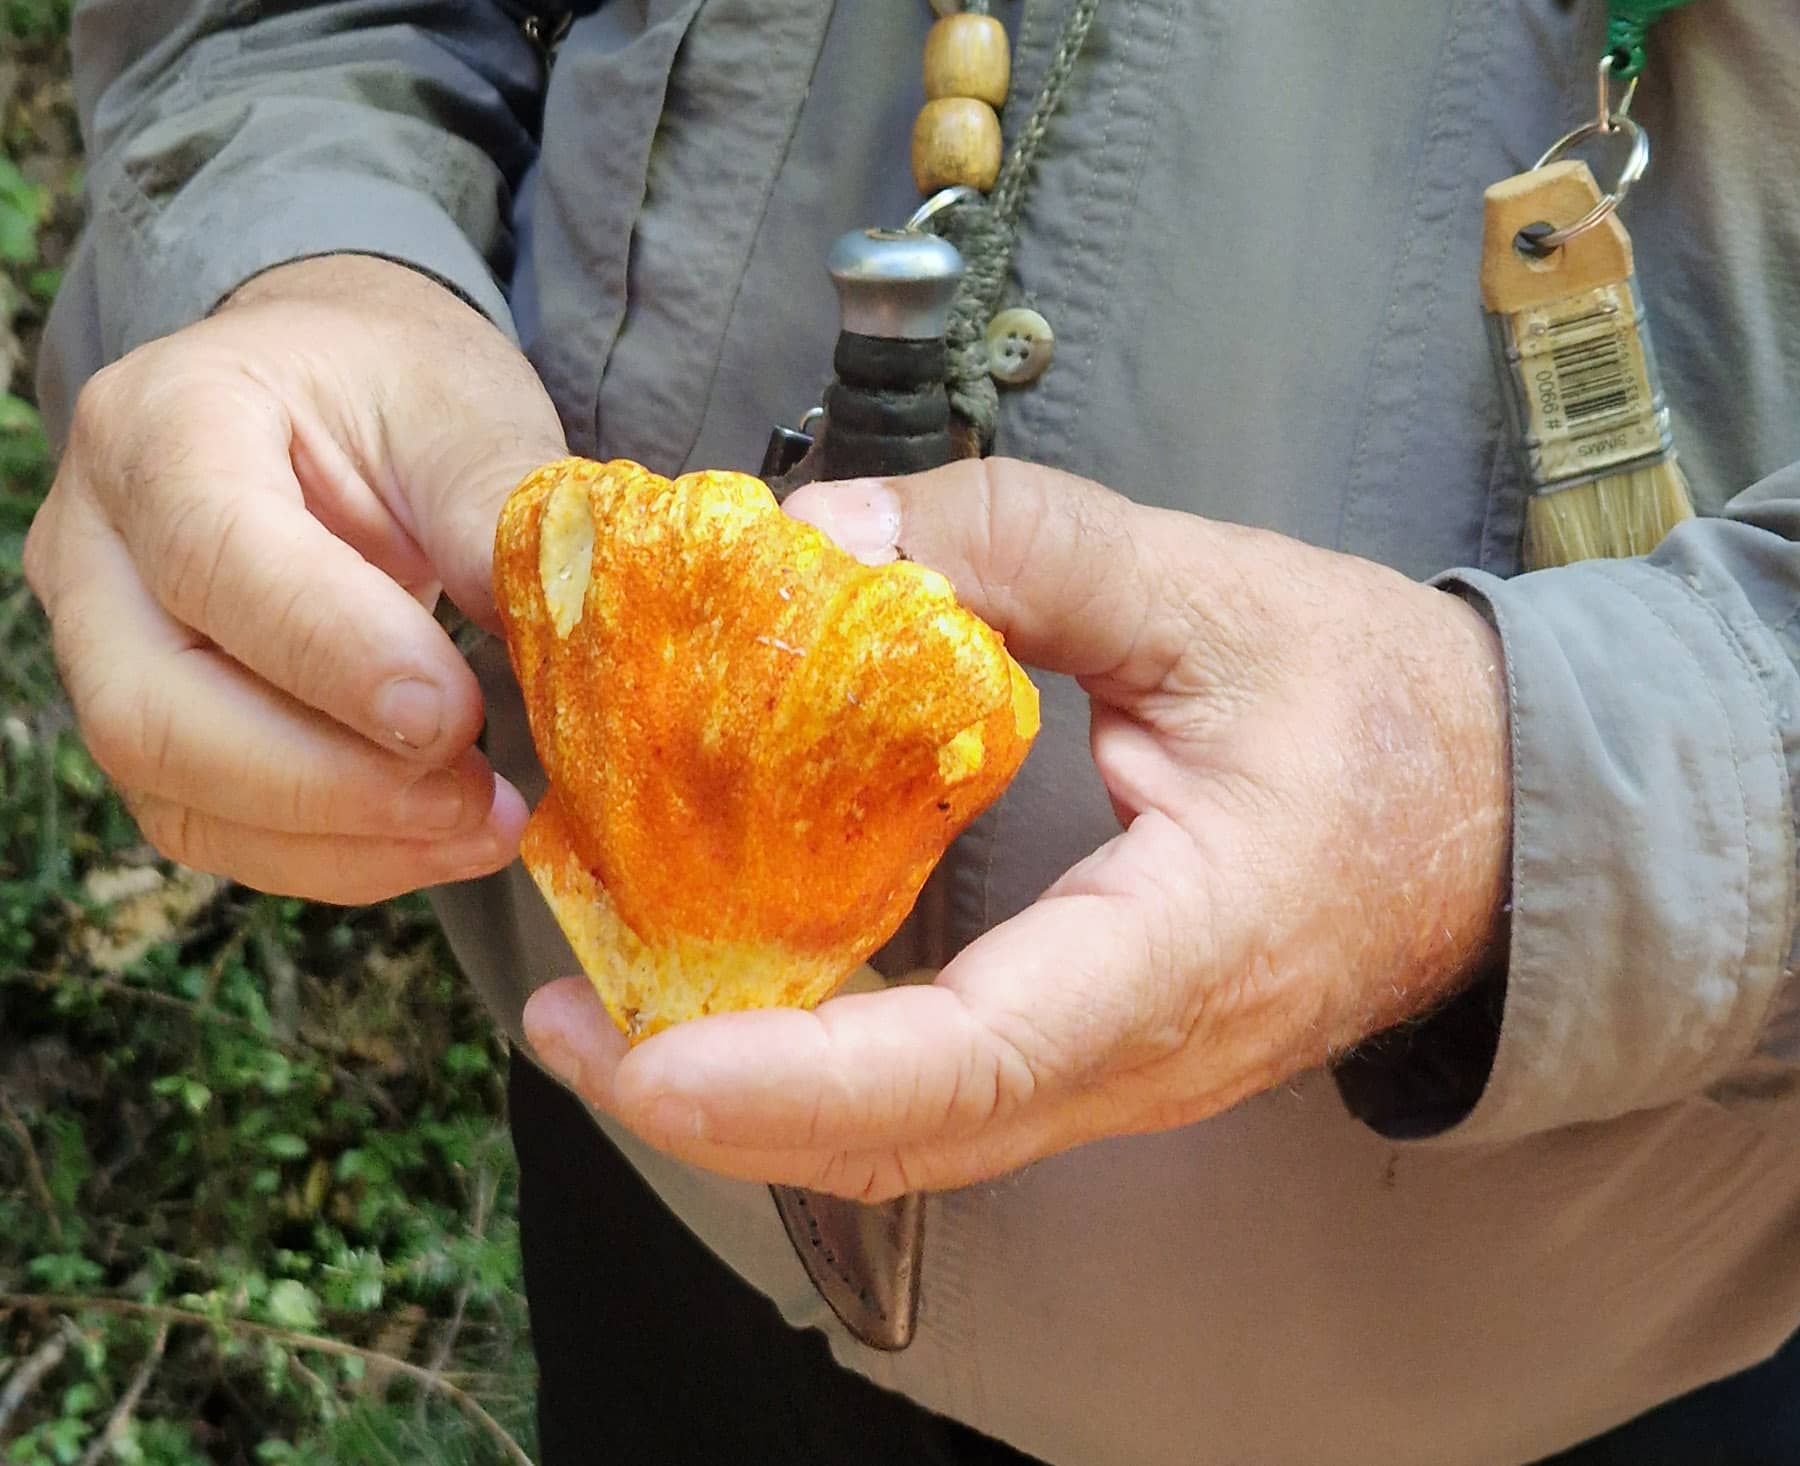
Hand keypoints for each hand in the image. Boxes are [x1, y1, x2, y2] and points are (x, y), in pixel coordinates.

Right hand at [24, 256, 565, 902]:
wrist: (328, 398)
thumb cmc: (393, 390)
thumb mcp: (463, 411)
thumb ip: (499, 515)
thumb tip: (565, 640)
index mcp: (164, 423)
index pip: (215, 557)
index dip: (333, 655)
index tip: (454, 717)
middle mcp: (96, 544)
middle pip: (155, 709)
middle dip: (333, 784)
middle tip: (485, 801)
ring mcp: (103, 648)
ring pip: (178, 792)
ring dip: (346, 839)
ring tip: (487, 828)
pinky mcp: (153, 728)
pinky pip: (215, 828)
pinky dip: (337, 856)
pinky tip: (441, 839)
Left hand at [523, 459, 1510, 1197]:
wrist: (1498, 814)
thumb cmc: (1381, 709)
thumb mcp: (1210, 591)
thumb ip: (1018, 546)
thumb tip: (822, 539)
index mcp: (1181, 955)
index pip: (973, 1059)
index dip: (798, 1077)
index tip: (644, 1053)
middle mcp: (1134, 1059)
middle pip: (903, 1139)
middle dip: (713, 1106)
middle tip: (561, 1016)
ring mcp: (1110, 1077)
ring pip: (907, 1138)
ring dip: (744, 1093)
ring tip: (603, 1006)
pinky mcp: (1085, 1054)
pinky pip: (931, 1096)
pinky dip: (809, 1063)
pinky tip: (727, 986)